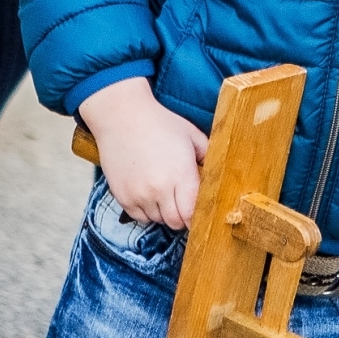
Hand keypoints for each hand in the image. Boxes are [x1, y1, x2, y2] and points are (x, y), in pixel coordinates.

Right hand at [76, 77, 206, 228]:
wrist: (121, 115)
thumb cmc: (159, 123)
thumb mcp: (192, 136)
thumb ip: (208, 158)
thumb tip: (217, 177)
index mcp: (181, 174)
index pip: (192, 214)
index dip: (197, 216)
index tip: (199, 212)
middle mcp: (160, 189)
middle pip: (175, 222)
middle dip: (182, 217)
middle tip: (182, 203)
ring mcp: (139, 194)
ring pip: (157, 220)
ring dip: (164, 212)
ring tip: (164, 193)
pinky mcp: (122, 196)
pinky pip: (139, 217)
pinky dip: (146, 211)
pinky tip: (149, 193)